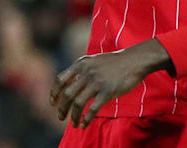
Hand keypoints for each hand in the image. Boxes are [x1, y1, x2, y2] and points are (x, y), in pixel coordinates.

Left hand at [49, 39, 172, 128]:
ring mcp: (96, 82)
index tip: (53, 103)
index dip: (54, 93)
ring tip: (73, 124)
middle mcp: (86, 73)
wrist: (133, 61)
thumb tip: (70, 84)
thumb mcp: (93, 61)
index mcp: (80, 64)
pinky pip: (92, 109)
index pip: (61, 80)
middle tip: (60, 117)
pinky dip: (86, 119)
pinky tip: (84, 125)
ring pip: (78, 103)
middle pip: (67, 94)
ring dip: (73, 116)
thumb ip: (81, 70)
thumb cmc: (113, 62)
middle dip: (62, 108)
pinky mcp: (107, 91)